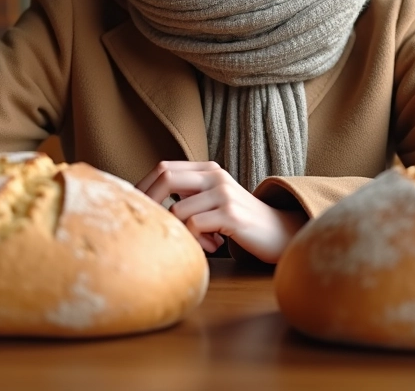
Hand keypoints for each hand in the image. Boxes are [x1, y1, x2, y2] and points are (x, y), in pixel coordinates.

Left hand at [135, 161, 306, 263]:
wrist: (278, 232)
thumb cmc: (240, 221)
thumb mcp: (214, 199)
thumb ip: (189, 194)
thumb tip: (147, 201)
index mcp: (209, 169)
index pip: (164, 168)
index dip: (144, 186)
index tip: (135, 207)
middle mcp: (215, 176)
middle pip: (166, 178)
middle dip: (149, 202)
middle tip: (149, 225)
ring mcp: (223, 193)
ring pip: (177, 209)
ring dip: (178, 231)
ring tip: (197, 242)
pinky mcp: (230, 214)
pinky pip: (194, 226)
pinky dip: (194, 241)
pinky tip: (212, 246)